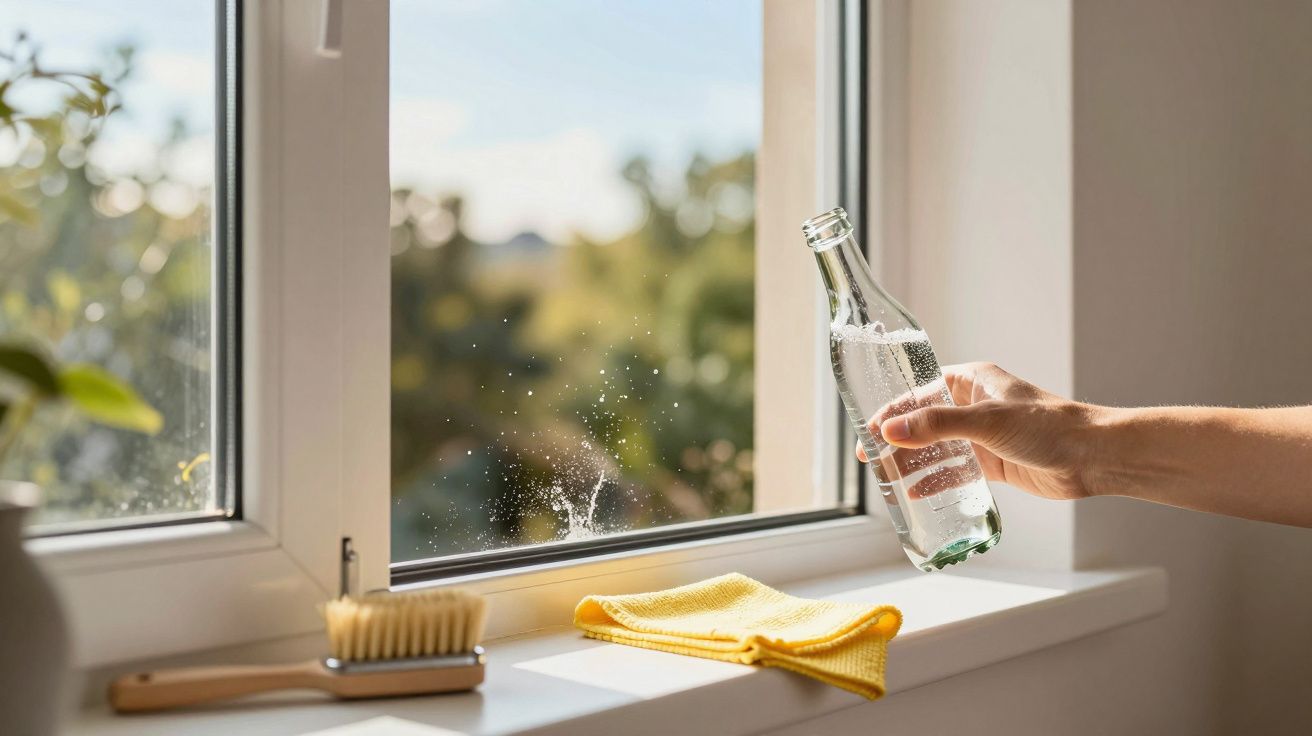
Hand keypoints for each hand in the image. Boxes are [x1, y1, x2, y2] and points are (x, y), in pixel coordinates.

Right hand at [855, 362, 1101, 500]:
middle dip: (897, 440)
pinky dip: (936, 480)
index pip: (919, 392)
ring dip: (913, 462)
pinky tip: (917, 493)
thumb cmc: (1047, 426)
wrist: (1092, 457)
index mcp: (971, 382)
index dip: (892, 410)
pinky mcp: (992, 462)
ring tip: (888, 479)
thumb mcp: (986, 421)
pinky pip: (955, 471)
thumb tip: (892, 430)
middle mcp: (973, 406)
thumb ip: (937, 426)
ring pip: (937, 448)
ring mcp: (982, 436)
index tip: (868, 430)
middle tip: (871, 459)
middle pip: (923, 422)